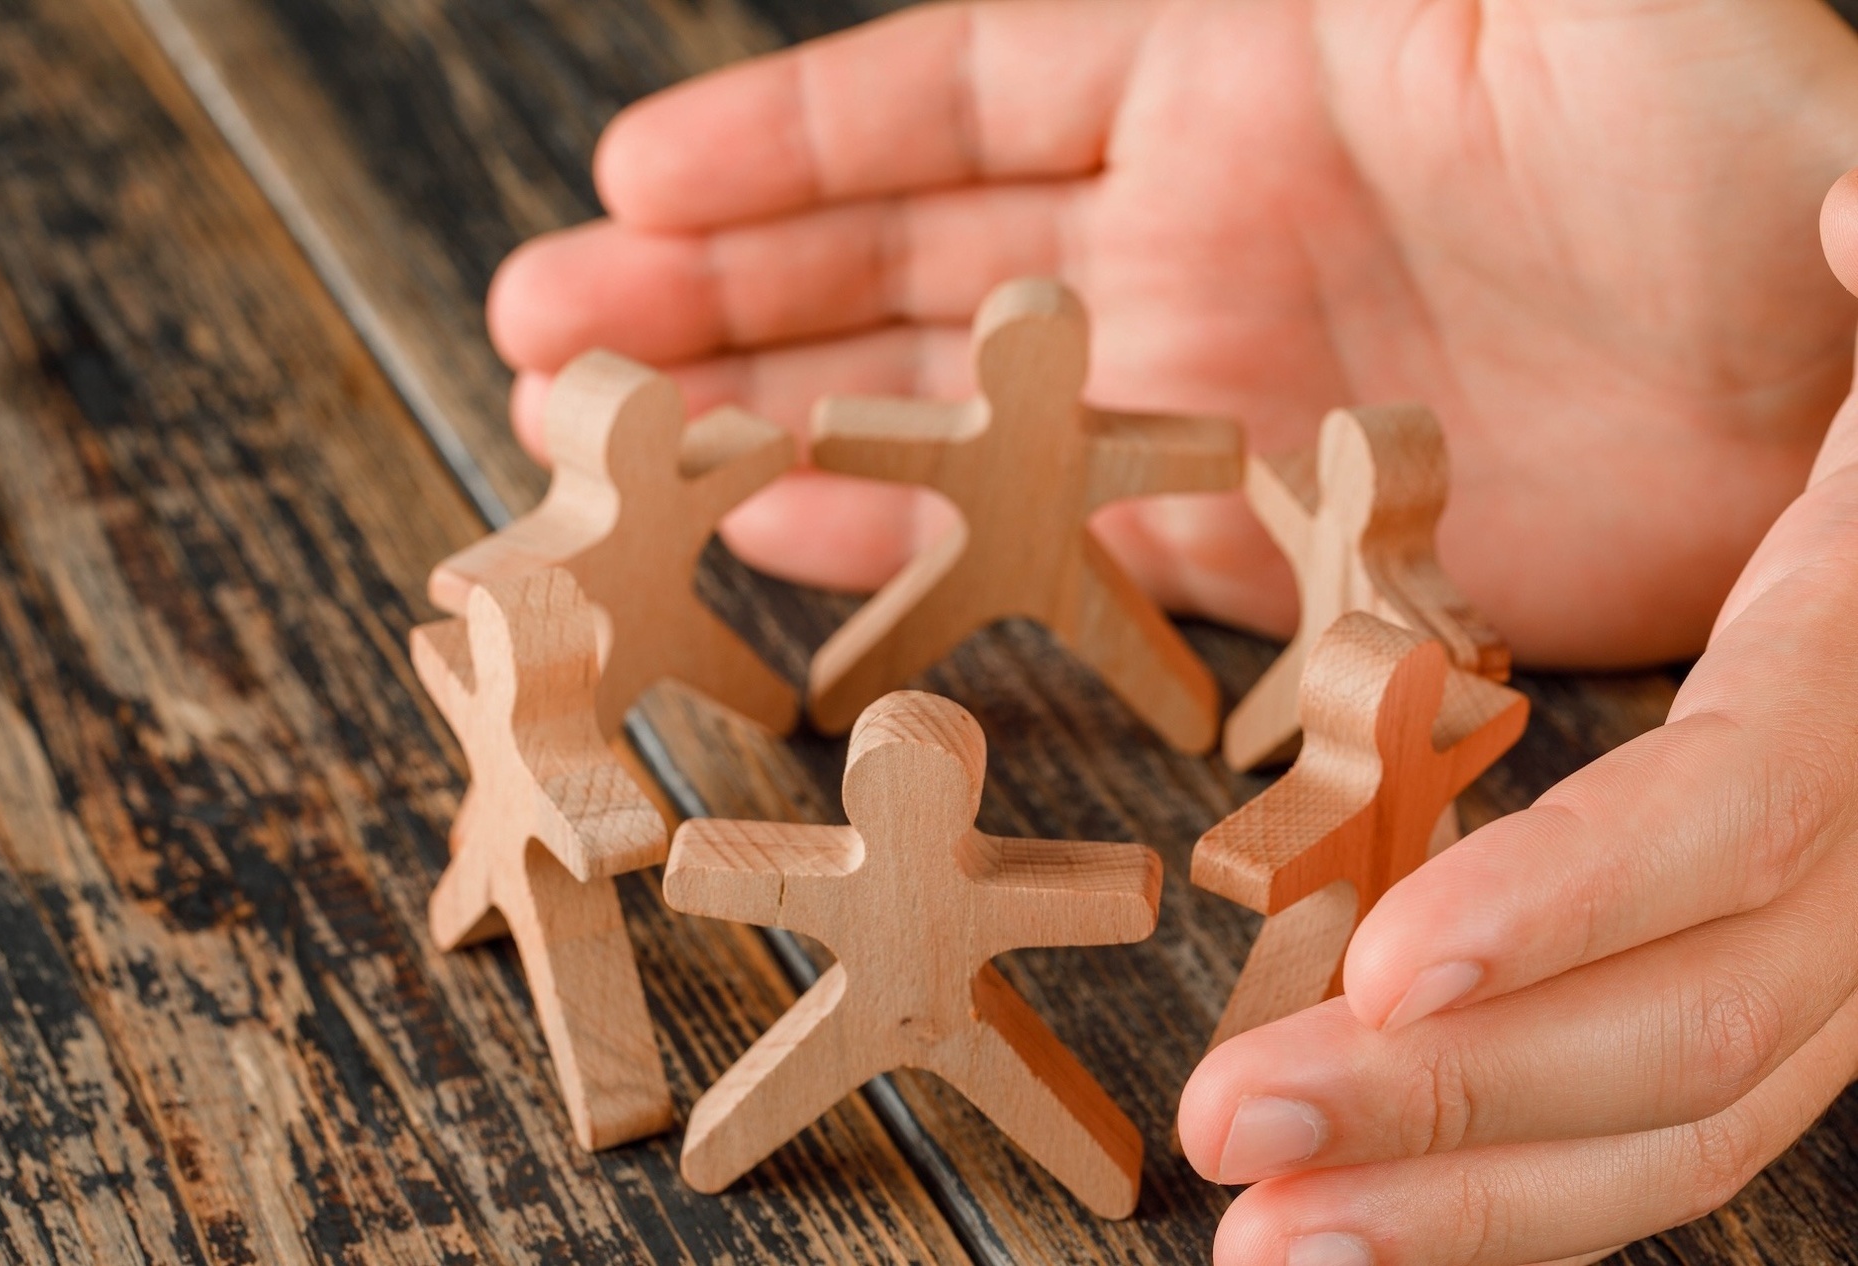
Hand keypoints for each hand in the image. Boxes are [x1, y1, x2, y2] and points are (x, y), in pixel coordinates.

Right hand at [486, 0, 1857, 667]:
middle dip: (724, 299)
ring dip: (783, 428)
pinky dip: (931, 554)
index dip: (785, 144)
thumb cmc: (1742, 110)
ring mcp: (1228, 395)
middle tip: (550, 351)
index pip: (954, 97)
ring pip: (956, 416)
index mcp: (1232, 64)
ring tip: (617, 457)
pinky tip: (796, 552)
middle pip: (907, 263)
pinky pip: (1065, 549)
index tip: (627, 193)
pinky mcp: (1288, 542)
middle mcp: (1202, 231)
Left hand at [1172, 171, 1857, 1265]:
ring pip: (1677, 1120)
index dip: (1576, 903)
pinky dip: (1502, 1185)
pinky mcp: (1752, 986)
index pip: (1739, 819)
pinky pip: (1651, 1115)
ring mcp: (1828, 951)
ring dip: (1466, 1199)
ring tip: (1273, 1242)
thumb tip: (1851, 216)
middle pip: (1696, 1026)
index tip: (1388, 966)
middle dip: (1463, 1098)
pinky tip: (1356, 1218)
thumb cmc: (1848, 429)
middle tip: (1240, 1135)